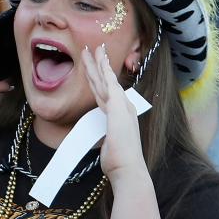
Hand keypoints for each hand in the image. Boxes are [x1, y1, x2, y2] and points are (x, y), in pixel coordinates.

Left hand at [81, 44, 147, 183]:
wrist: (128, 168)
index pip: (106, 93)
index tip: (94, 67)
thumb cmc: (119, 161)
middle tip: (89, 50)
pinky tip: (101, 60)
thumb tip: (101, 137)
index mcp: (120, 115)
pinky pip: (110, 84)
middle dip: (96, 66)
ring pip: (106, 80)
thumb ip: (105, 137)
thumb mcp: (109, 145)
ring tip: (90, 49)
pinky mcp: (118, 108)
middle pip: (105, 83)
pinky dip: (106, 71)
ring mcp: (121, 107)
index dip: (100, 79)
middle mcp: (123, 108)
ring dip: (98, 63)